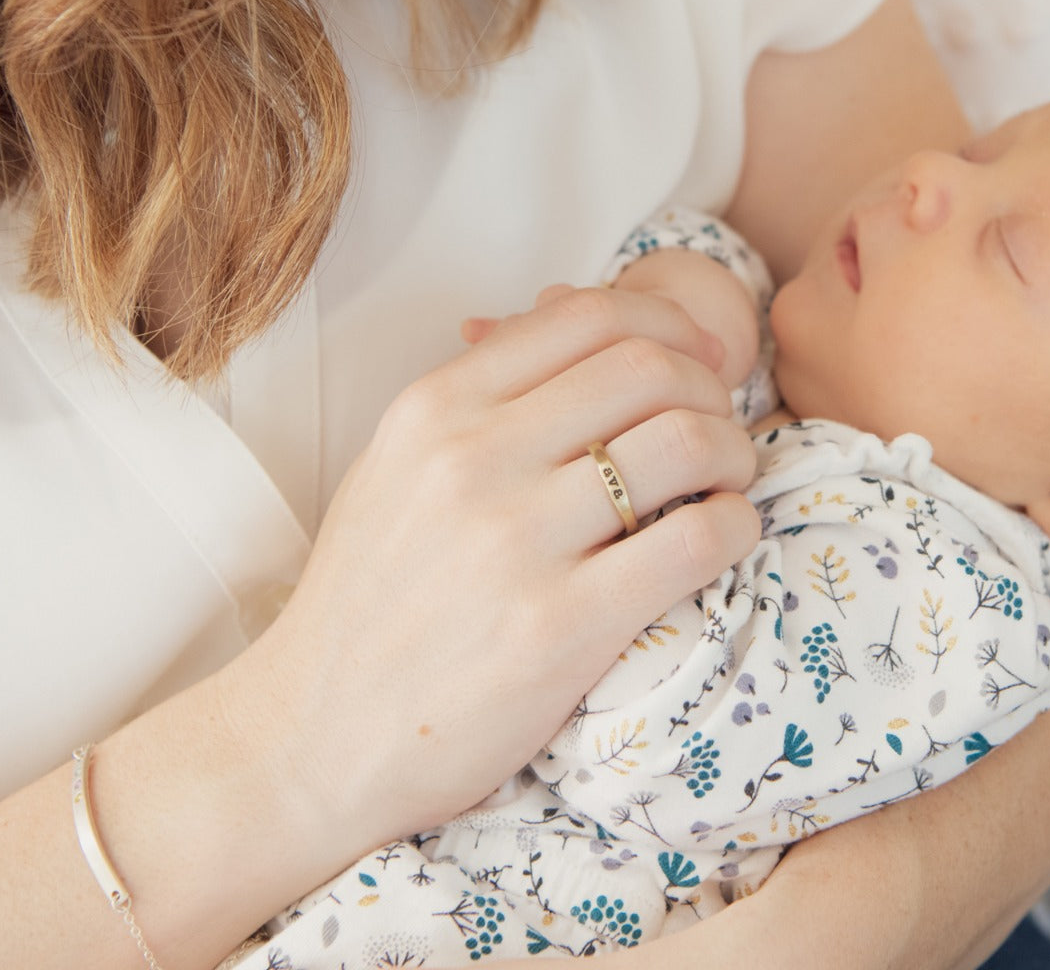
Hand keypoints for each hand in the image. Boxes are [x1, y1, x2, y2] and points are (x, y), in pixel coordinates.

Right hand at [235, 286, 759, 863]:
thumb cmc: (367, 598)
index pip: (587, 316)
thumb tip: (581, 334)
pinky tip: (724, 537)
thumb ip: (479, 399)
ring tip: (727, 483)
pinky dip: (735, 526)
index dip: (667, 327)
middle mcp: (472, 456)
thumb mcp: (395, 468)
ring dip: (734, 454)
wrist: (315, 733)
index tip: (695, 360)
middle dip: (710, 388)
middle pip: (649, 368)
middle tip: (716, 428)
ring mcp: (515, 540)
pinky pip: (696, 540)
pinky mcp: (560, 626)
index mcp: (434, 406)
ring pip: (685, 442)